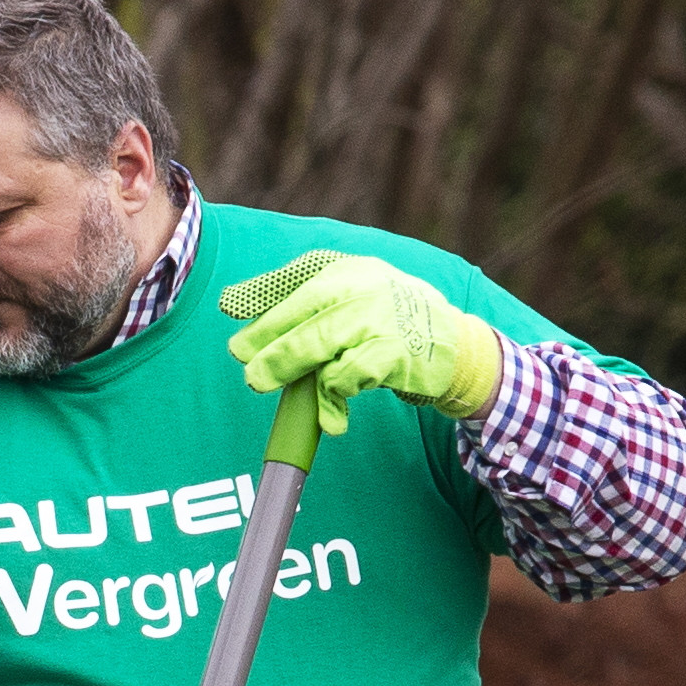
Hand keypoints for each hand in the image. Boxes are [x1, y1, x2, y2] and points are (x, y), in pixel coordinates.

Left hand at [222, 254, 503, 437]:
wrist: (454, 344)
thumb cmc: (386, 321)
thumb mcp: (347, 295)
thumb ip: (295, 297)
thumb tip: (231, 301)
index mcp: (345, 271)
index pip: (296, 285)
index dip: (262, 304)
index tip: (230, 320)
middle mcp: (362, 288)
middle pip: (304, 318)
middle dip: (269, 346)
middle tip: (248, 372)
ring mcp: (379, 320)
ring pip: (319, 346)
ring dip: (287, 369)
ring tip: (262, 385)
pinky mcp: (392, 354)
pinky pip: (346, 376)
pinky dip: (332, 397)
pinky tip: (330, 414)